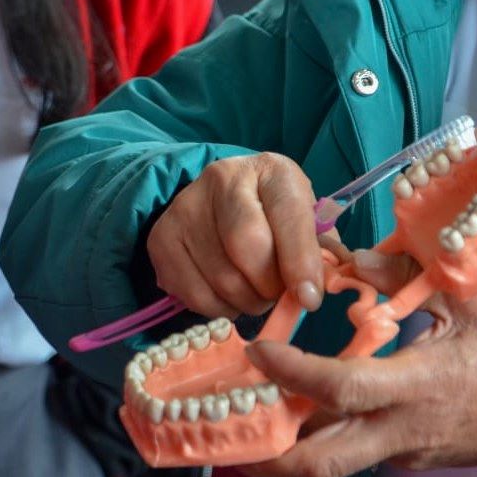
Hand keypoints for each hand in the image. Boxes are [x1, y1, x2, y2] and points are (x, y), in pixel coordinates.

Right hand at [147, 153, 323, 318]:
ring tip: (256, 293)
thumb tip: (310, 292)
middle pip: (246, 246)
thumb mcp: (303, 218)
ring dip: (246, 302)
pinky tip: (229, 294)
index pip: (287, 215)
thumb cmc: (275, 213)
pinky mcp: (161, 238)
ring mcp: (186, 206)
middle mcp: (223, 177)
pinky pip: (193, 294)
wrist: (223, 198)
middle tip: (277, 295)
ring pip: (220, 278)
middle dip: (269, 285)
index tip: (310, 298)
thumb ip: (315, 250)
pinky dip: (218, 308)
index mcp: (270, 168)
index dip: (300, 261)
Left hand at [239, 250, 476, 476]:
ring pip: (337, 466)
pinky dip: (326, 439)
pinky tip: (307, 413)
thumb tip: (354, 259)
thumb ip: (409, 276)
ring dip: (291, 453)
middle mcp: (405, 429)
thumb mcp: (471, 298)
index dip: (296, 375)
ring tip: (252, 426)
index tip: (259, 353)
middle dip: (271, 457)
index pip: (345, 389)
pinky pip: (360, 453)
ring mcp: (406, 452)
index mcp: (420, 384)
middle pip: (325, 462)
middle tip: (229, 431)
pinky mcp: (410, 459)